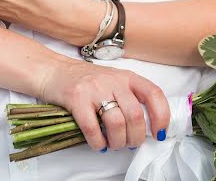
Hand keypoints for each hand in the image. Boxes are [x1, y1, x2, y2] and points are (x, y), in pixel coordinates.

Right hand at [39, 58, 169, 150]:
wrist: (54, 71)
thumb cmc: (86, 80)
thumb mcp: (114, 81)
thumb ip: (130, 97)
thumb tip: (146, 127)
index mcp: (127, 76)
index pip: (153, 94)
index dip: (161, 116)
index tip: (159, 133)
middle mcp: (113, 81)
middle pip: (135, 115)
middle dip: (136, 137)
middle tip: (130, 144)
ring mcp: (94, 89)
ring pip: (117, 124)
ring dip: (117, 142)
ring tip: (113, 145)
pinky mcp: (76, 99)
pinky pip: (92, 129)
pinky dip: (98, 143)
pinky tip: (98, 144)